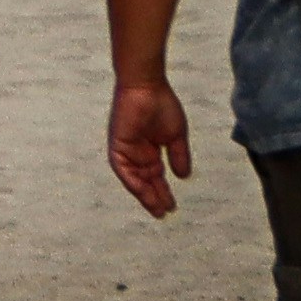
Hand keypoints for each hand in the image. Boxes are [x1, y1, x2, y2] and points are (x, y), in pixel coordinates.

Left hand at [111, 70, 191, 219]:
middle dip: (154, 197)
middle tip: (163, 213)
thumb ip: (178, 156)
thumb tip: (183, 177)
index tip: (171, 207)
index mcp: (150, 149)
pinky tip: (142, 192)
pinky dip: (131, 181)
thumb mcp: (175, 136)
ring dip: (144, 194)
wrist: (147, 86)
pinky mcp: (117, 144)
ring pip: (134, 178)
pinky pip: (122, 167)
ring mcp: (126, 148)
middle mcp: (137, 152)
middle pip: (145, 180)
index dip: (162, 192)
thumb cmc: (161, 105)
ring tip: (156, 209)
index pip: (155, 176)